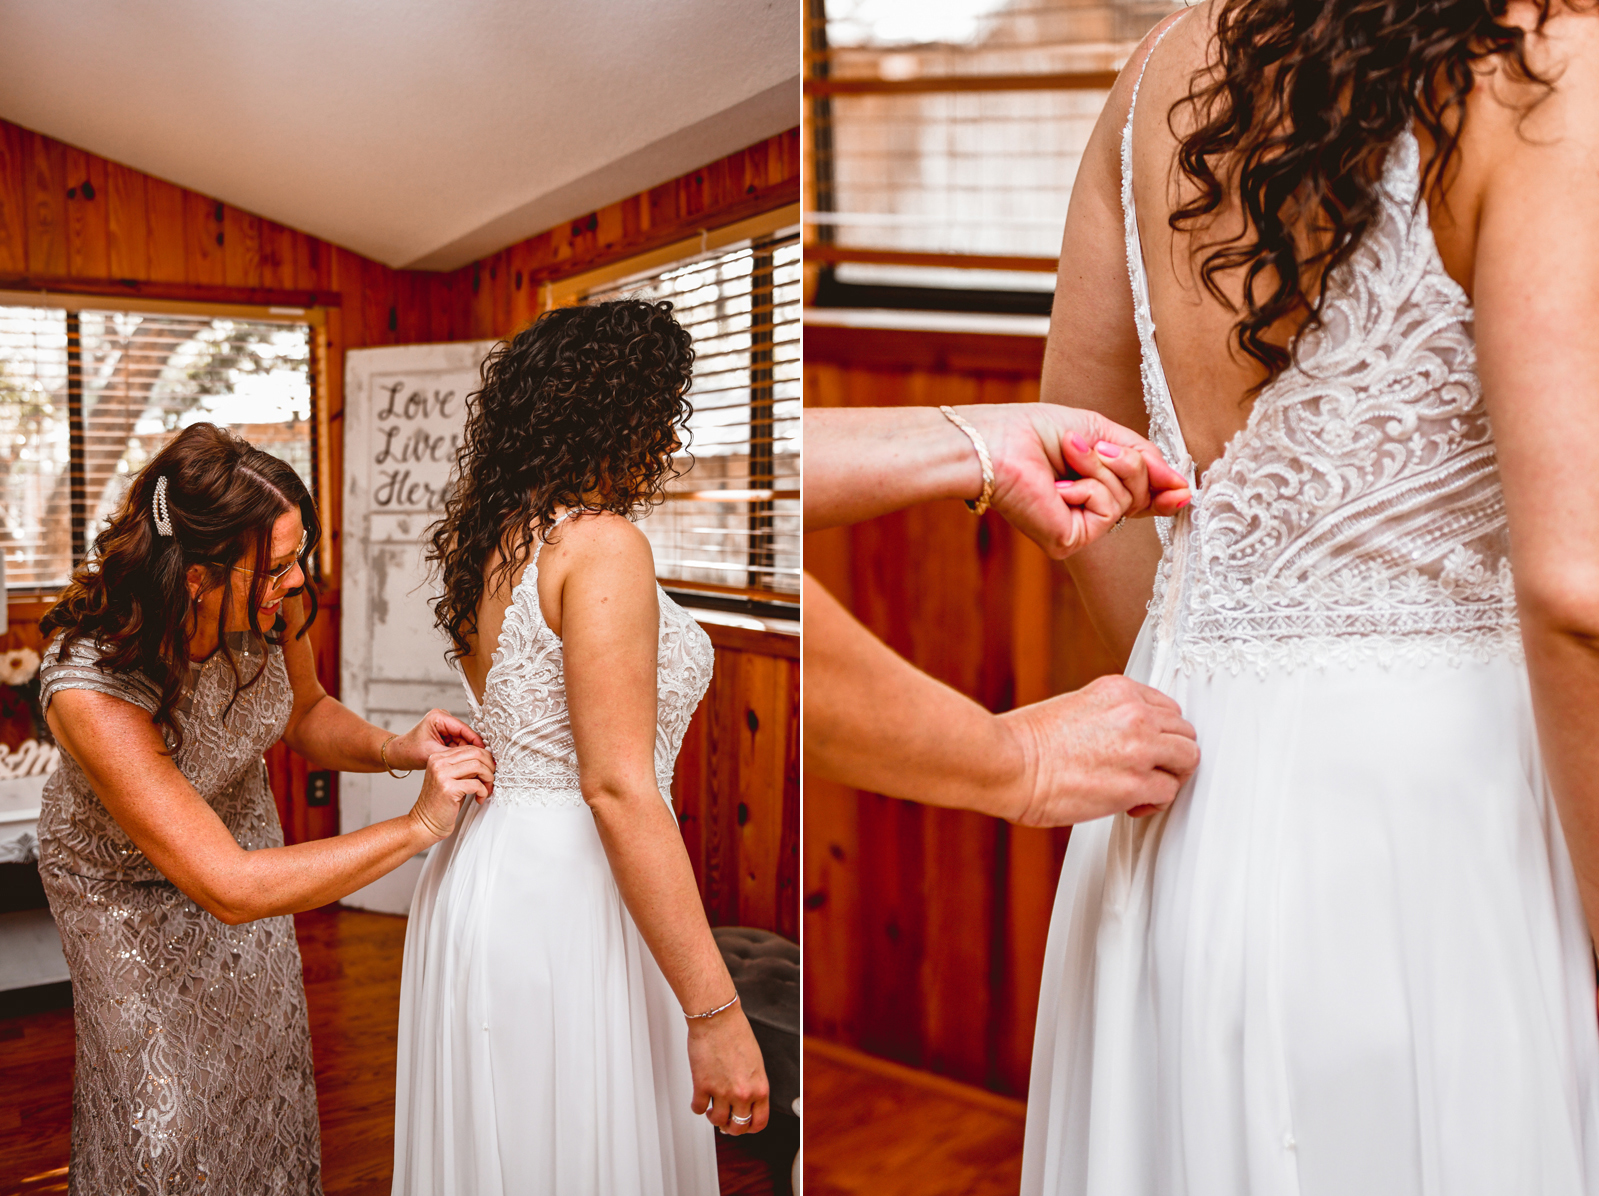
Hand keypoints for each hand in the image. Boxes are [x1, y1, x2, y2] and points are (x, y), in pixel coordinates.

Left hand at [386, 708, 484, 770]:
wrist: (397, 756)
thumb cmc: (409, 752)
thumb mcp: (433, 754)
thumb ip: (454, 755)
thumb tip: (473, 759)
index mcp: (439, 717)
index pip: (464, 729)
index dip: (476, 742)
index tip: (485, 753)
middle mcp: (443, 718)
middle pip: (465, 735)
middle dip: (471, 749)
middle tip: (481, 762)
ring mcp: (444, 726)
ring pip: (463, 741)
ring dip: (466, 753)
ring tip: (472, 765)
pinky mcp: (444, 734)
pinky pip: (458, 744)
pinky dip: (460, 754)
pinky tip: (463, 763)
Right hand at [407, 745, 495, 840]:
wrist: (425, 823)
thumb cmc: (440, 804)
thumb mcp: (450, 779)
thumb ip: (464, 767)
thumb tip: (488, 760)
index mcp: (438, 758)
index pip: (470, 748)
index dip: (485, 758)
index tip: (490, 769)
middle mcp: (438, 763)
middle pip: (476, 754)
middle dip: (489, 767)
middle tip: (491, 779)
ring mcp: (442, 775)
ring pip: (478, 766)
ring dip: (488, 778)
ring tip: (486, 789)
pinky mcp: (448, 789)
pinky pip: (476, 784)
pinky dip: (483, 791)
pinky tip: (479, 798)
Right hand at [687, 1005, 769, 1136]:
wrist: (717, 1018)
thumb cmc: (736, 1033)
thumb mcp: (755, 1062)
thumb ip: (752, 1084)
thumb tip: (746, 1099)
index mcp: (760, 1087)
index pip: (760, 1122)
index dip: (751, 1128)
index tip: (745, 1126)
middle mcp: (743, 1092)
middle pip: (738, 1127)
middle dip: (731, 1127)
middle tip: (726, 1121)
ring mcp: (722, 1091)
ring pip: (718, 1121)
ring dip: (714, 1118)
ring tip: (712, 1109)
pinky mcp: (703, 1086)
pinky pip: (698, 1109)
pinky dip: (698, 1106)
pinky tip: (699, 1098)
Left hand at [956, 403, 1190, 558]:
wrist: (994, 443)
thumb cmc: (1033, 432)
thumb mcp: (1100, 433)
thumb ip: (1143, 459)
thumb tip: (1182, 487)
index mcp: (1093, 485)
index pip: (1140, 495)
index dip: (1164, 490)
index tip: (1183, 489)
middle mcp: (1087, 512)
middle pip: (1143, 494)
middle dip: (1128, 463)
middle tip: (1096, 447)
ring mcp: (1079, 528)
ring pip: (1128, 499)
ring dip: (1102, 467)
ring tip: (1069, 455)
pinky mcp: (1069, 541)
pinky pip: (1109, 510)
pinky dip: (1088, 487)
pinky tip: (1059, 485)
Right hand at [997, 674, 1198, 825]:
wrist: (1007, 763)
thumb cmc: (1025, 742)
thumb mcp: (1074, 707)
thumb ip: (1108, 717)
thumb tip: (1123, 739)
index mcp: (1119, 690)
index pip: (1167, 708)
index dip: (1160, 733)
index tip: (1148, 749)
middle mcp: (1134, 713)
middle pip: (1184, 732)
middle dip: (1170, 755)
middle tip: (1150, 771)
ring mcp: (1138, 747)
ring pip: (1188, 759)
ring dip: (1170, 776)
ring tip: (1144, 788)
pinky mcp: (1135, 782)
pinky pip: (1169, 792)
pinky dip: (1155, 802)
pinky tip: (1132, 805)